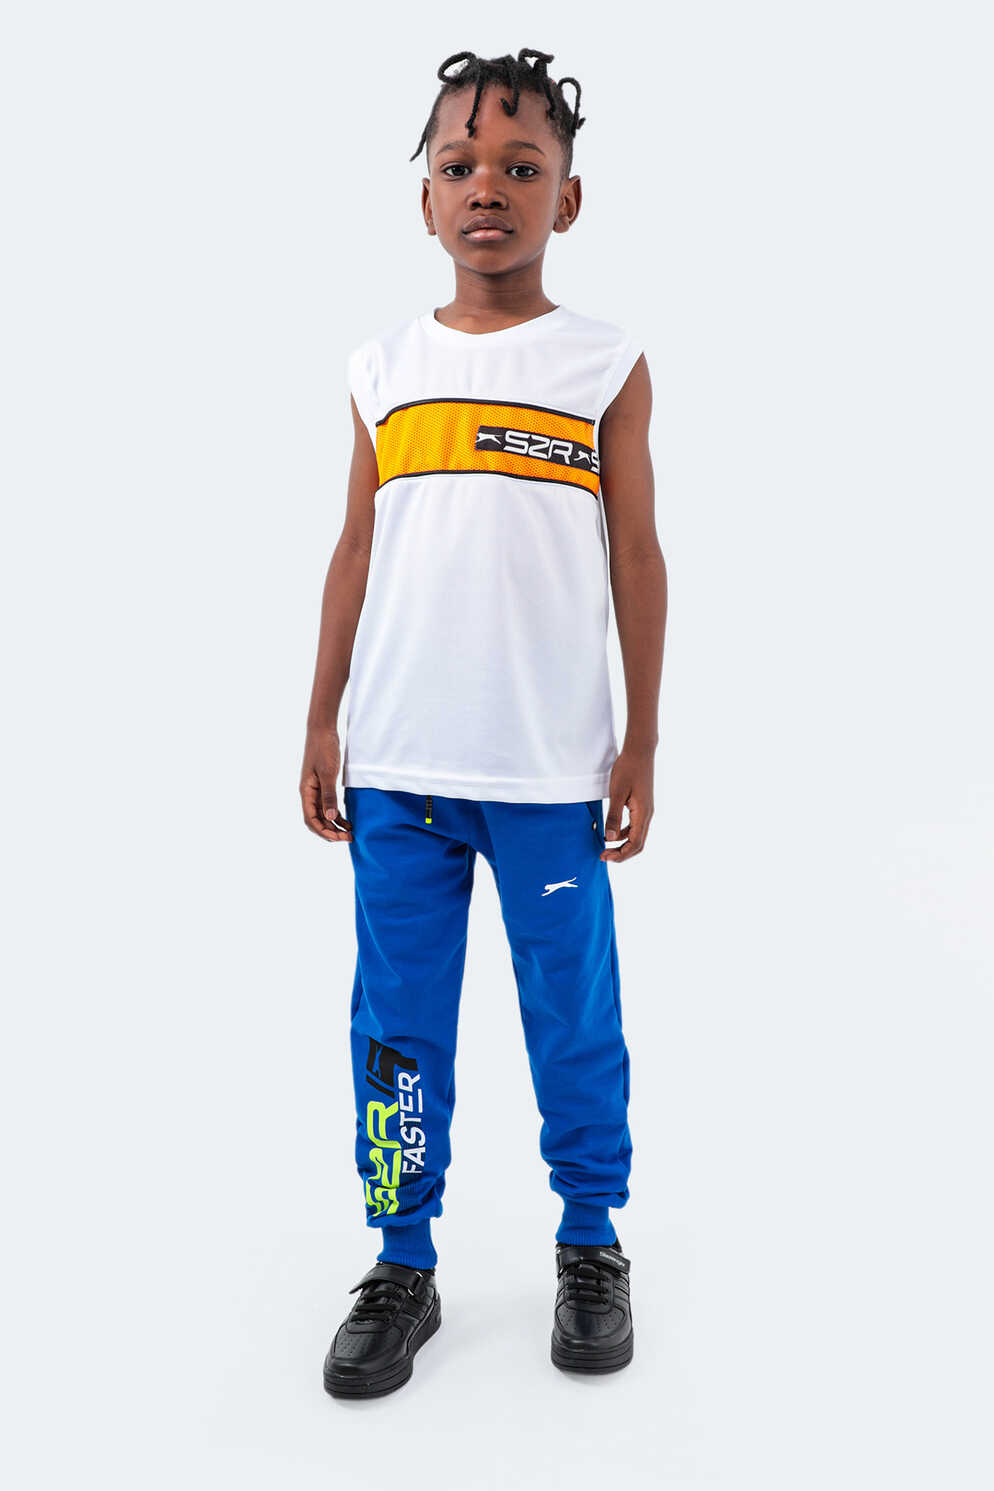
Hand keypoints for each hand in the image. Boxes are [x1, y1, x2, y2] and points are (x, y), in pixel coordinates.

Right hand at [299, 727, 352, 841]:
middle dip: (331, 832)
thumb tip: (331, 818)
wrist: (322, 731)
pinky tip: (348, 820)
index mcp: (306, 792)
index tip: (340, 837)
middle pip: (317, 821)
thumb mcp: (328, 773)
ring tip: (350, 832)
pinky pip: (328, 805)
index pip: (311, 820)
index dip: (324, 832)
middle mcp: (309, 794)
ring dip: (334, 825)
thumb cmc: (323, 749)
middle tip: (349, 838)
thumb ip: (329, 796)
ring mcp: (316, 790)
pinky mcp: (323, 785)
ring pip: (323, 815)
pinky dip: (337, 815)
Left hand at [601, 747, 654, 861]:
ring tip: (606, 847)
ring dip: (622, 844)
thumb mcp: (617, 793)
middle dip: (622, 853)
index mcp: (643, 814)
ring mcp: (646, 811)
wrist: (639, 752)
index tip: (605, 857)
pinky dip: (623, 833)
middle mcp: (647, 815)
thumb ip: (613, 816)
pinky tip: (611, 832)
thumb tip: (609, 838)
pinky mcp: (642, 806)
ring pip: (636, 835)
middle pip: (638, 843)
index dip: (621, 855)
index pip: (635, 844)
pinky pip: (634, 826)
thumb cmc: (628, 769)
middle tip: (604, 857)